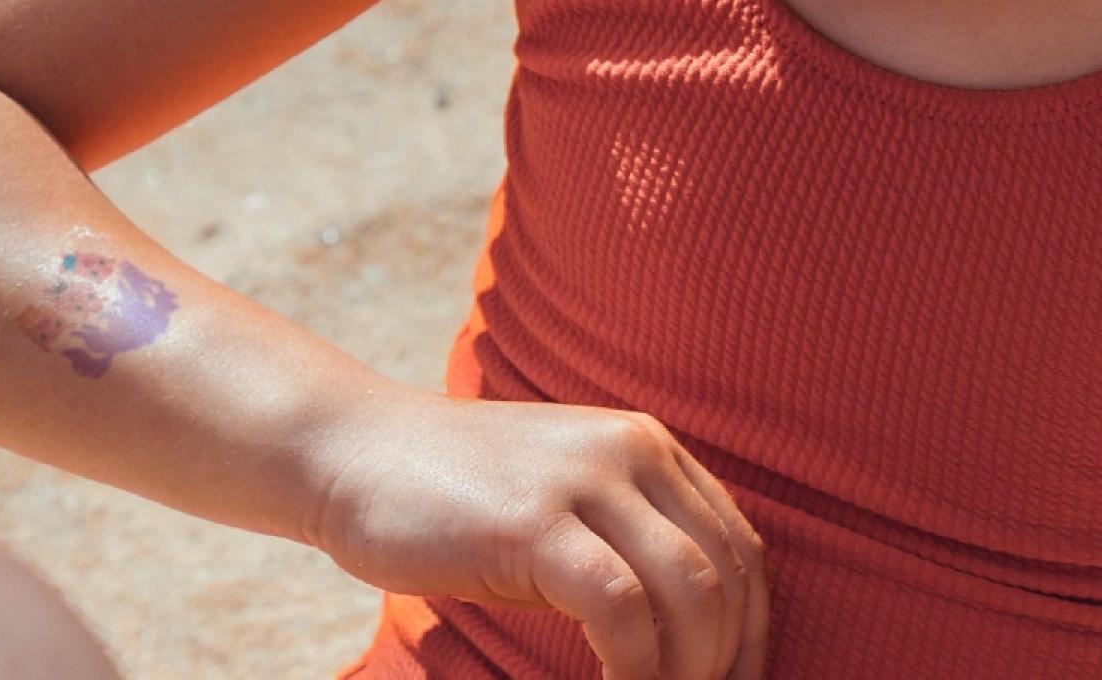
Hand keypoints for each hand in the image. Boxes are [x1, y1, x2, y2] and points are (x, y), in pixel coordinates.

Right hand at [301, 387, 768, 679]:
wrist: (350, 450)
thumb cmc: (451, 495)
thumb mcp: (560, 498)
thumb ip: (623, 537)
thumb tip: (691, 634)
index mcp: (644, 444)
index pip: (738, 549)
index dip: (751, 634)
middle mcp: (629, 449)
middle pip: (725, 576)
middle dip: (723, 663)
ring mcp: (583, 479)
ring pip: (689, 594)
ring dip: (684, 673)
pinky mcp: (535, 521)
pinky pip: (621, 612)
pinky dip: (634, 671)